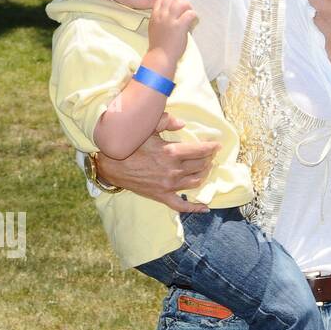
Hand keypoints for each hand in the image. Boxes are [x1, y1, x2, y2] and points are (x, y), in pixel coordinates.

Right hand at [95, 113, 217, 211]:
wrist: (112, 166)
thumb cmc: (129, 145)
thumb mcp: (146, 128)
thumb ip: (165, 121)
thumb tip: (183, 124)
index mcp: (171, 153)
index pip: (199, 151)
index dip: (211, 147)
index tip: (218, 145)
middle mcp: (173, 171)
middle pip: (200, 166)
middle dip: (208, 159)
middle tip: (210, 154)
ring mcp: (169, 186)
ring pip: (196, 182)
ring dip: (205, 175)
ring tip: (207, 168)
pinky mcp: (163, 196)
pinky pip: (183, 206)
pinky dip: (195, 207)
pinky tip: (205, 208)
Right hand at [147, 0, 197, 65]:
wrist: (160, 57)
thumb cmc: (159, 46)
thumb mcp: (154, 28)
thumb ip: (160, 19)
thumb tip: (170, 14)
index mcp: (155, 15)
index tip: (177, 0)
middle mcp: (162, 15)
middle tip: (186, 6)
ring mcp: (170, 20)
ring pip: (181, 3)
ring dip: (188, 7)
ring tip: (190, 14)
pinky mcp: (179, 27)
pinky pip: (189, 14)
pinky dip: (194, 15)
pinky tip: (194, 20)